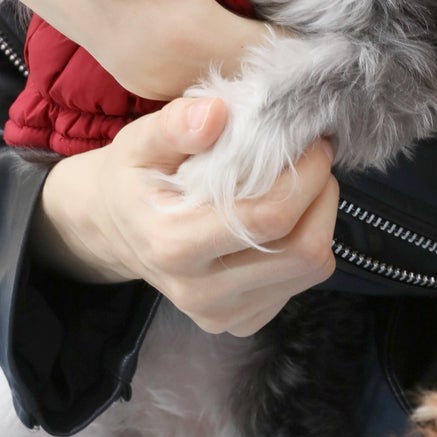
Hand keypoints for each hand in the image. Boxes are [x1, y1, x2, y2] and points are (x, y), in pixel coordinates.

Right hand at [35, 95, 338, 335]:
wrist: (115, 228)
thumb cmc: (134, 177)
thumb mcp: (140, 141)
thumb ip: (175, 125)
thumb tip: (216, 114)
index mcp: (172, 244)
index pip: (267, 218)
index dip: (305, 176)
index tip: (313, 141)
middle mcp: (199, 292)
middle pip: (301, 251)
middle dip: (321, 195)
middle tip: (314, 158)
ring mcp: (222, 314)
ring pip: (310, 270)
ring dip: (320, 218)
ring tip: (300, 183)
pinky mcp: (241, 322)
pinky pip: (301, 284)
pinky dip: (305, 243)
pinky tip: (282, 218)